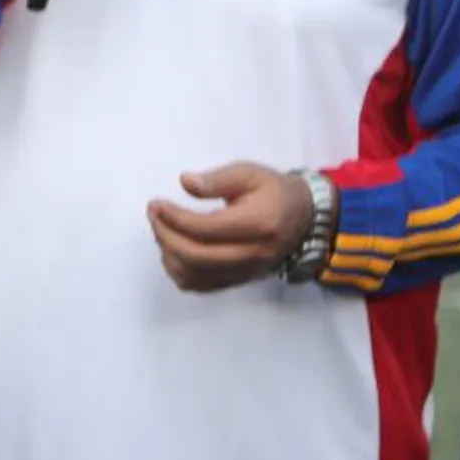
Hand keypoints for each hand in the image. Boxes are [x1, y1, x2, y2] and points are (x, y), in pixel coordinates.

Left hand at [147, 162, 315, 291]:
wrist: (305, 218)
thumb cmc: (274, 191)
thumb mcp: (250, 173)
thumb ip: (217, 179)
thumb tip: (185, 182)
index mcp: (258, 225)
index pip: (205, 230)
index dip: (174, 218)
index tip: (156, 204)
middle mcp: (253, 254)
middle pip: (196, 256)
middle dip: (165, 235)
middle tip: (154, 214)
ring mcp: (247, 271)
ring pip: (195, 275)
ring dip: (169, 253)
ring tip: (162, 229)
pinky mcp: (240, 280)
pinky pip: (201, 286)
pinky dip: (179, 271)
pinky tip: (172, 249)